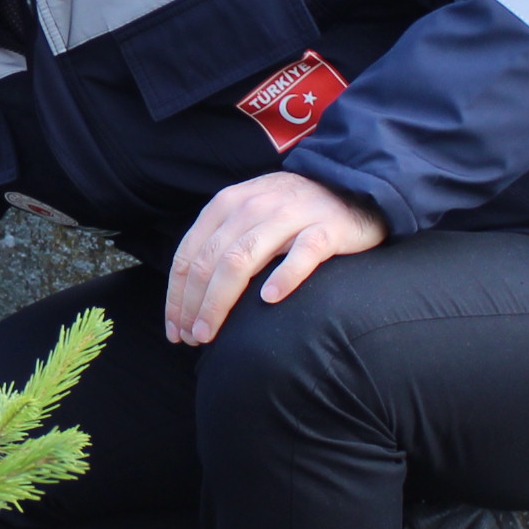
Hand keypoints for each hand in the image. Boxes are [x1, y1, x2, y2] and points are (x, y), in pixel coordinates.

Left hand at [163, 168, 387, 344]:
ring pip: (242, 260)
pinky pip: (302, 254)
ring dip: (220, 301)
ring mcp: (290, 216)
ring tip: (211, 334)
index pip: (190, 254)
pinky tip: (270, 300)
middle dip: (194, 305)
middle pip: (211, 261)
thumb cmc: (294, 213)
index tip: (174, 329)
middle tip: (191, 339)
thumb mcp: (249, 215)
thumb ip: (222, 243)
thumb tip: (189, 294)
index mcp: (228, 204)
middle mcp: (253, 206)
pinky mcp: (326, 228)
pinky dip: (283, 276)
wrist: (353, 189)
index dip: (177, 295)